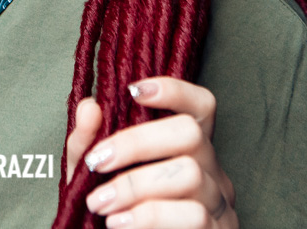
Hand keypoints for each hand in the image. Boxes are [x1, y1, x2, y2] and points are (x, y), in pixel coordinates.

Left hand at [67, 77, 236, 227]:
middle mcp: (211, 170)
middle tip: (97, 162)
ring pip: (188, 174)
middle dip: (136, 142)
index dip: (174, 90)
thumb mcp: (96, 179)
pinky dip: (149, 216)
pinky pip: (193, 216)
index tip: (133, 91)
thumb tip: (89, 107)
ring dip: (135, 185)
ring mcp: (219, 203)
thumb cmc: (117, 216)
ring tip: (100, 203)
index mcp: (187, 149)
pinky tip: (118, 223)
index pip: (200, 106)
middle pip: (190, 133)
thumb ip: (88, 145)